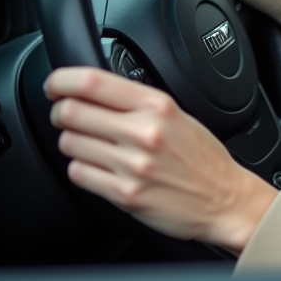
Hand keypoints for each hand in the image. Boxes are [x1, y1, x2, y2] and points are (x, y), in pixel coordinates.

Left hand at [45, 67, 277, 253]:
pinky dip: (82, 169)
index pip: (92, 82)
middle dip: (61, 113)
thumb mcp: (179, 115)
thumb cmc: (203, 158)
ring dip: (73, 142)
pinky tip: (100, 167)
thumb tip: (93, 92)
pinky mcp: (124, 194)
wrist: (224, 199)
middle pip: (71, 112)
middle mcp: (144, 132)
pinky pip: (78, 173)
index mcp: (158, 106)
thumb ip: (138, 102)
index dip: (62, 81)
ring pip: (69, 143)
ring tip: (92, 145)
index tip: (55, 85)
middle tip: (67, 116)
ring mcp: (132, 165)